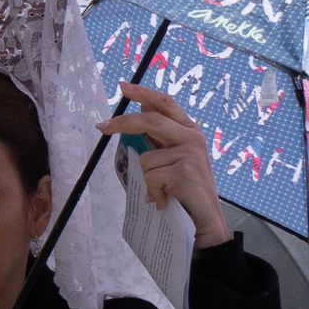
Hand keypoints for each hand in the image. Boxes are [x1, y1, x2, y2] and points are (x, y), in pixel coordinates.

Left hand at [97, 83, 230, 247]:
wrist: (206, 222)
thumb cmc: (187, 193)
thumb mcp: (175, 161)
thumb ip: (160, 141)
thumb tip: (138, 117)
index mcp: (190, 131)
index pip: (165, 103)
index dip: (143, 93)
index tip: (123, 87)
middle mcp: (193, 137)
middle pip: (150, 120)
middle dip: (122, 123)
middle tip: (101, 127)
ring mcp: (190, 152)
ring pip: (146, 158)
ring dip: (147, 181)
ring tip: (164, 193)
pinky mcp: (184, 170)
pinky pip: (150, 177)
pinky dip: (153, 193)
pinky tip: (166, 201)